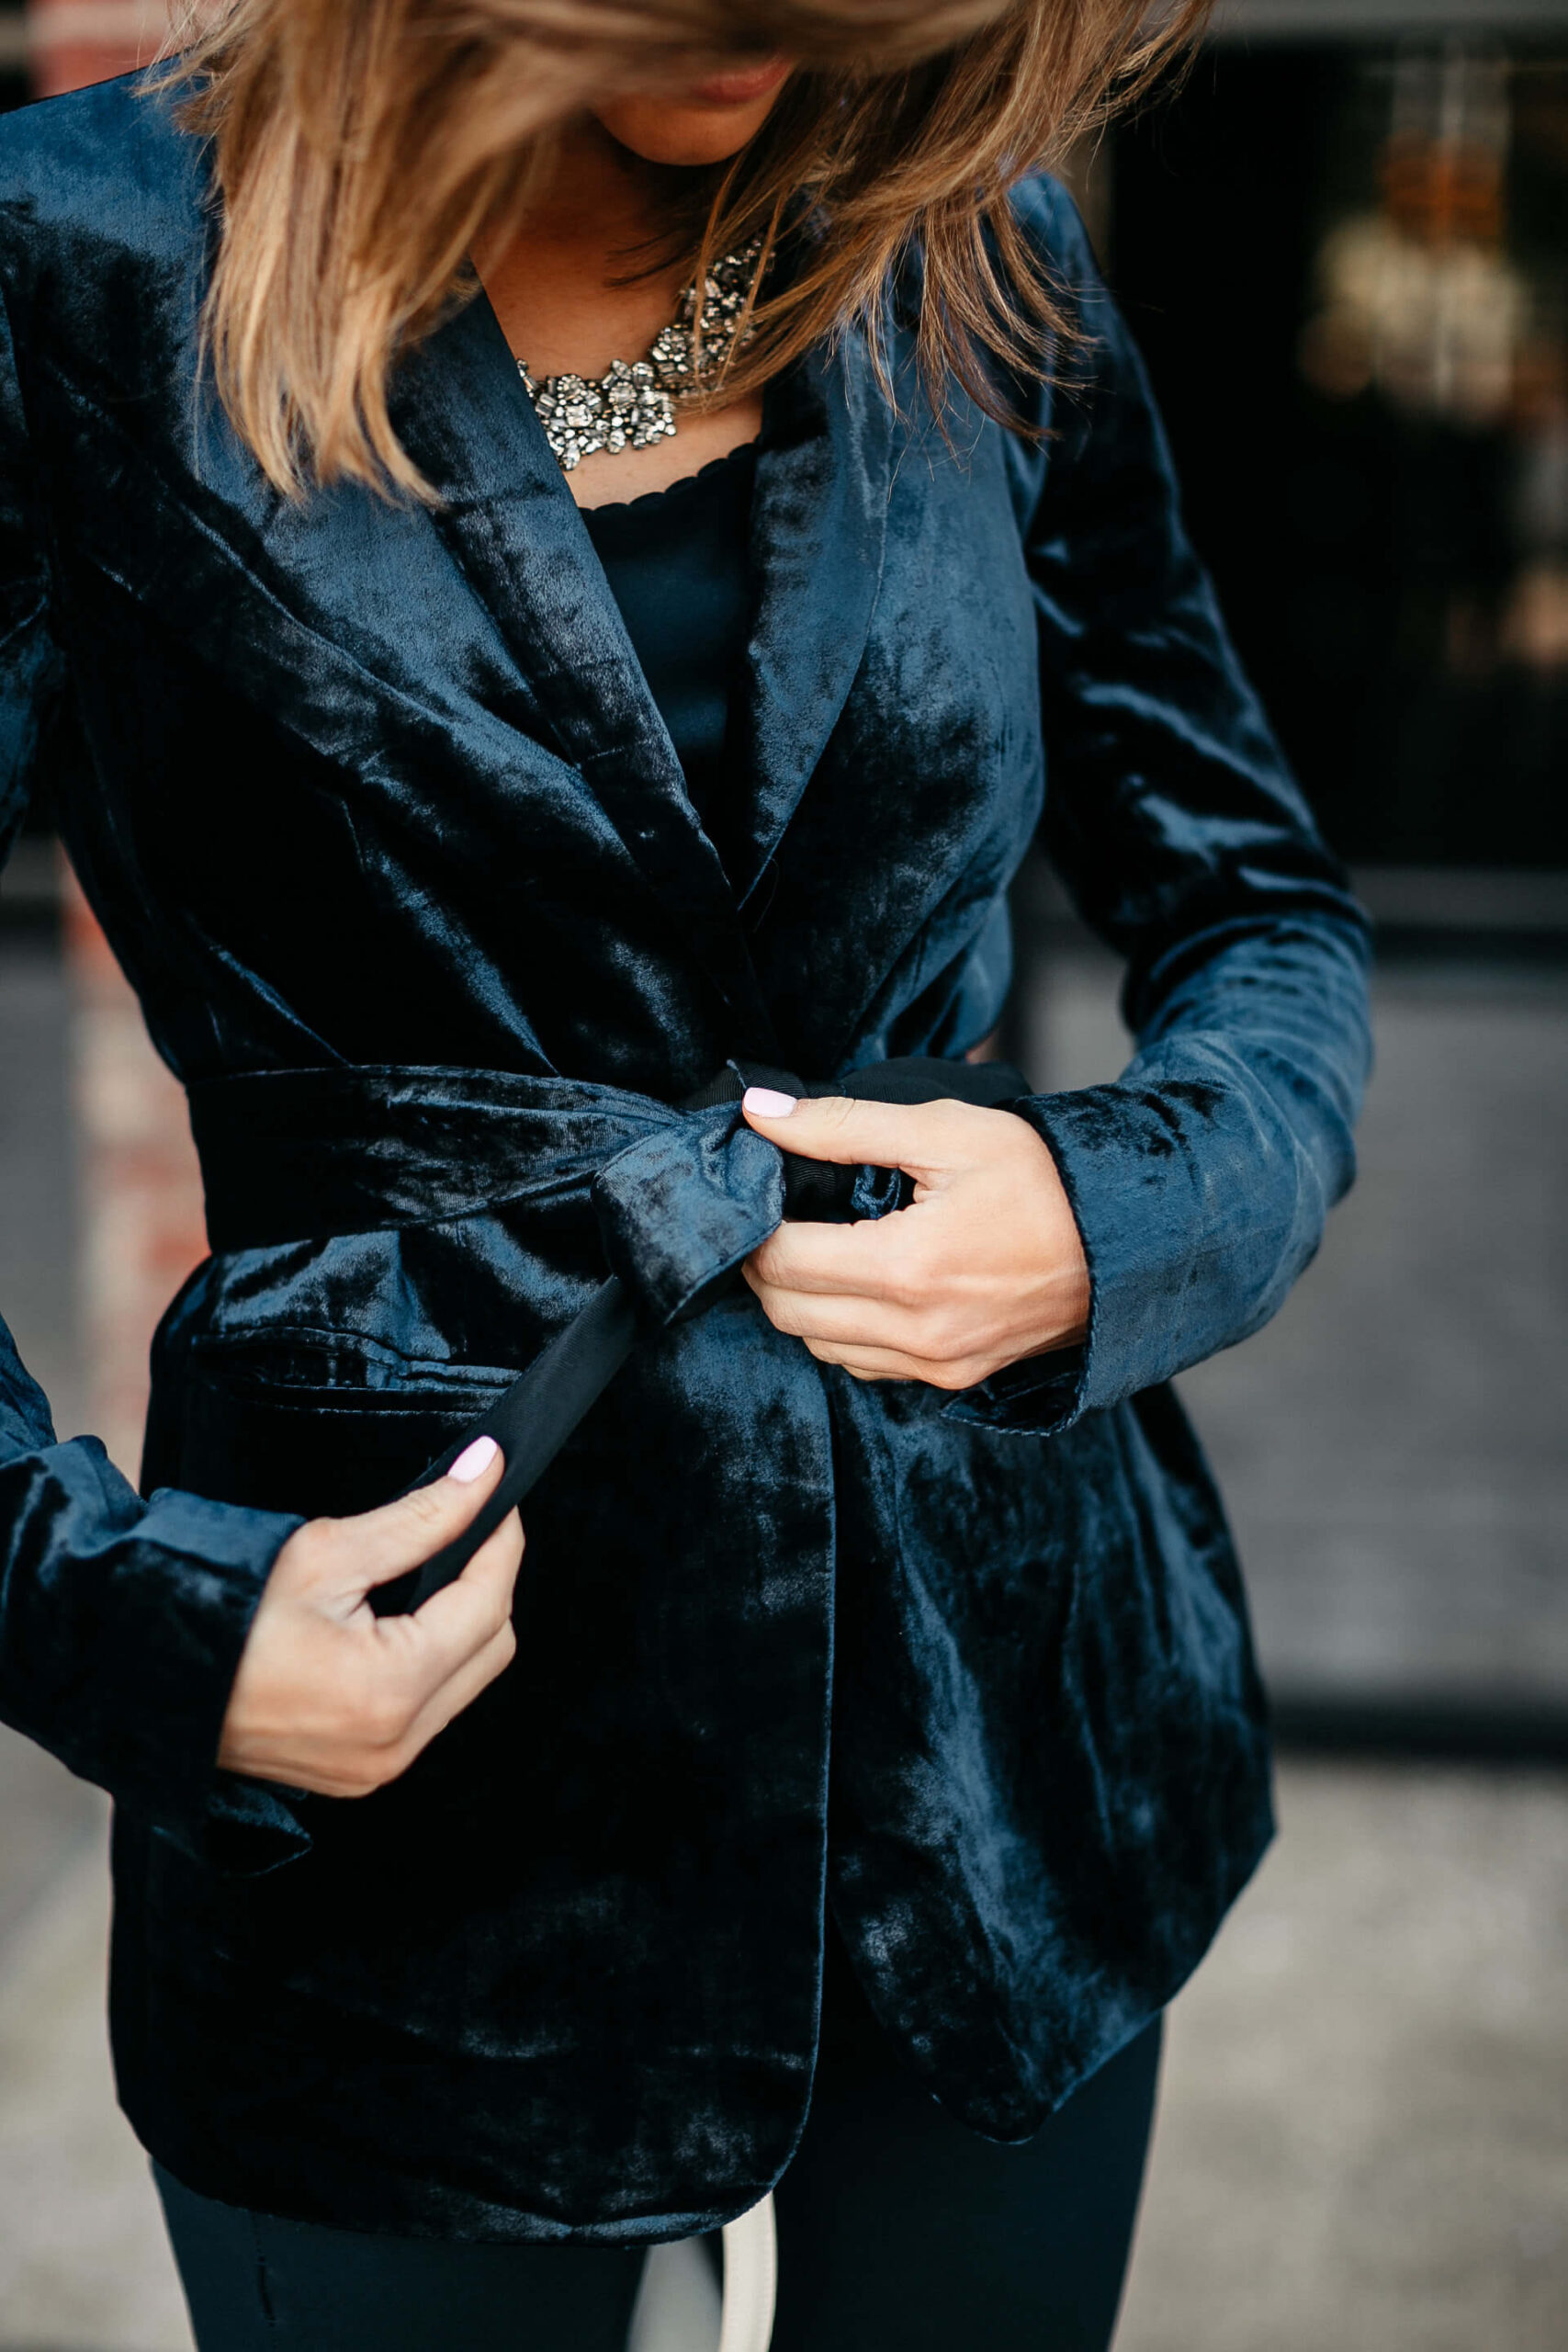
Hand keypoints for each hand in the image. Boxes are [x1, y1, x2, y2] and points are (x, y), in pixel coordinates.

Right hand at [217, 1436, 521, 1797]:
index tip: (498, 1491)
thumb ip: (420, 1517)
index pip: (488, 1602)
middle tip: (467, 1523)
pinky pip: (432, 1709)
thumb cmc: (223, 1613)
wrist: (151, 1679)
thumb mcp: (324, 1552)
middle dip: (488, 1579)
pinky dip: (434, 1659)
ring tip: (431, 1565)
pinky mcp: (362, 1774)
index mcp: (389, 1689)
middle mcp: (395, 1743)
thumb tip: (485, 1472)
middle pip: (492, 1646)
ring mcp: (380, 1768)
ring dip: (464, 1621)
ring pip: (468, 1679)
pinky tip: (404, 1618)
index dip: (501, 1540)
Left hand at [740, 1088, 1089, 1388]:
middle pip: (788, 1312)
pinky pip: (863, 1365)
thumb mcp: (944, 1130)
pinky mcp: (951, 1379)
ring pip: (818, 1347)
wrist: (1122, 1239)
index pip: (782, 1262)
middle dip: (765, 1265)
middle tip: (774, 1218)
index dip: (754, 1227)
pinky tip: (856, 1283)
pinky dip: (839, 1330)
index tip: (759, 1194)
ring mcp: (936, 1365)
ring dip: (799, 1301)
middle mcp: (918, 1332)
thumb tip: (762, 1112)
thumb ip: (843, 1124)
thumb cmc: (1041, 1179)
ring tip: (814, 1246)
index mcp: (909, 1268)